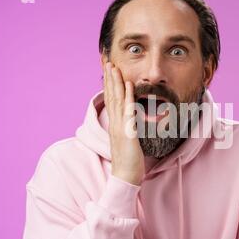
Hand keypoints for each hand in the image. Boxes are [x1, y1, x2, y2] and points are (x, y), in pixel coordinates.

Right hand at [103, 62, 144, 185]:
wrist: (125, 176)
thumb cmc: (128, 161)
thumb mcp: (126, 141)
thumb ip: (127, 129)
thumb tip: (130, 120)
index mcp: (114, 125)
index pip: (111, 100)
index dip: (109, 85)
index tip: (108, 71)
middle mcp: (114, 123)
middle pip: (111, 96)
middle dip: (109, 78)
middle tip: (108, 61)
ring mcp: (119, 127)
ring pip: (116, 100)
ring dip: (115, 82)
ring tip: (114, 67)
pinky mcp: (127, 132)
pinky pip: (127, 111)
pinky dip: (127, 97)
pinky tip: (128, 85)